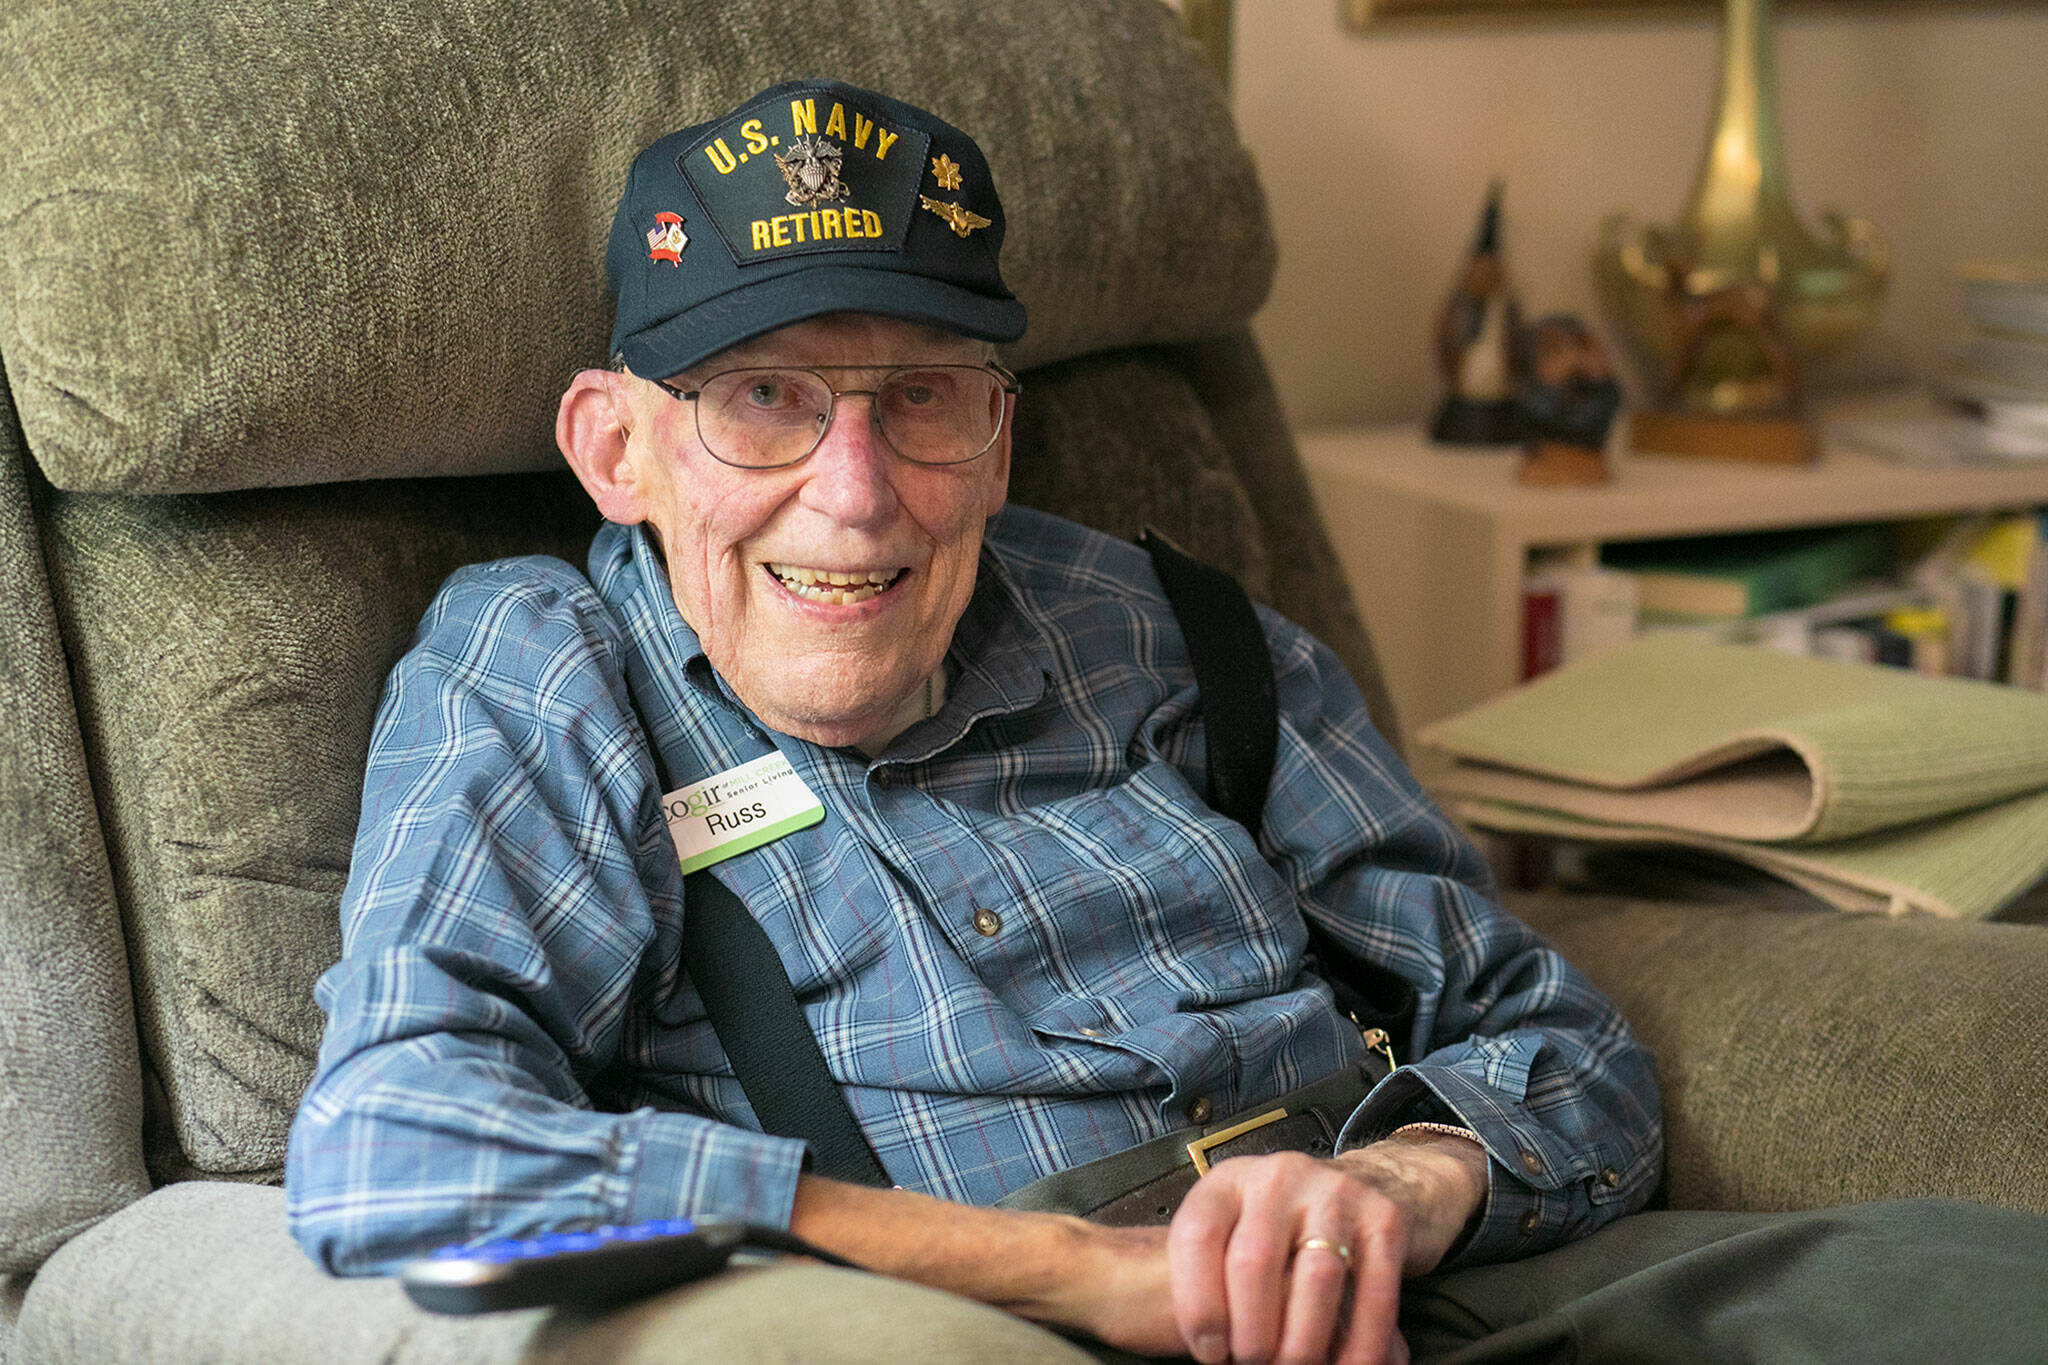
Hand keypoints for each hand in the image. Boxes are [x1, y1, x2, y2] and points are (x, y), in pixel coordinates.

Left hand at [1162, 1134, 1487, 1363]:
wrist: (1371, 1181)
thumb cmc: (1285, 1228)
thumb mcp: (1238, 1230)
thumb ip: (1221, 1277)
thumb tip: (1213, 1350)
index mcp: (1228, 1182)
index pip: (1197, 1237)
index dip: (1199, 1305)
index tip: (1210, 1353)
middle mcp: (1278, 1177)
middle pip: (1255, 1261)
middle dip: (1253, 1334)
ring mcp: (1335, 1192)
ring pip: (1317, 1278)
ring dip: (1303, 1343)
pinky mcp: (1384, 1218)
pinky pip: (1374, 1291)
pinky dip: (1361, 1343)